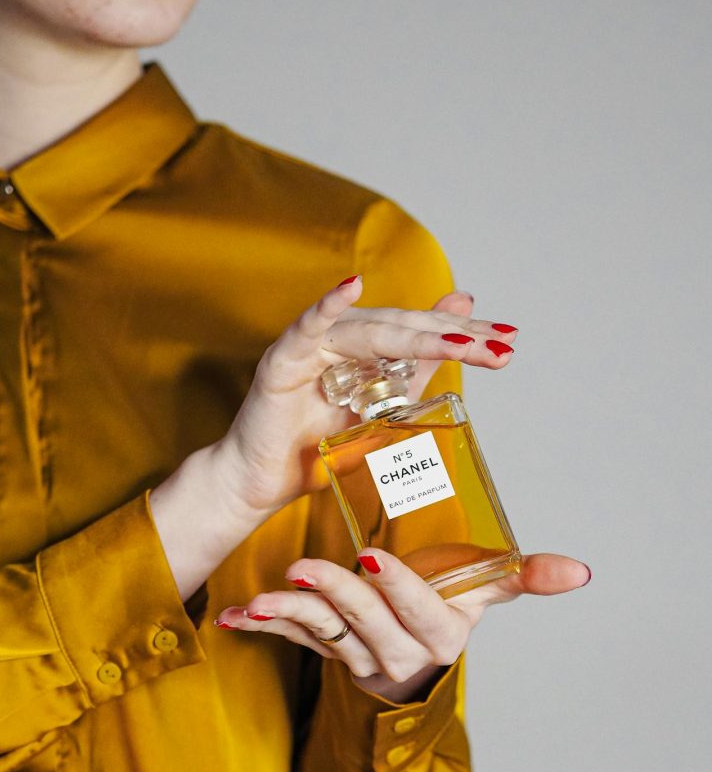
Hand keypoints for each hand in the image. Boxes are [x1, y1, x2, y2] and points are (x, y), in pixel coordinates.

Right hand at [151, 277, 516, 599]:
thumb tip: (453, 332)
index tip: (509, 343)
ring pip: (372, 331)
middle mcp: (342, 339)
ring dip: (417, 332)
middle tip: (500, 344)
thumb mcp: (379, 417)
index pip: (423, 335)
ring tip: (460, 340)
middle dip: (455, 336)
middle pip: (405, 329)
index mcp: (367, 351)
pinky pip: (307, 329)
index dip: (465, 337)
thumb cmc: (316, 450)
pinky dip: (327, 307)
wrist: (262, 483)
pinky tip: (351, 287)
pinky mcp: (282, 362)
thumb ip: (412, 375)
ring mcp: (312, 346)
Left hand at [214, 549, 591, 703]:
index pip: (421, 613)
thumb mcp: (485, 592)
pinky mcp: (328, 653)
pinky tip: (232, 616)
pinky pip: (296, 641)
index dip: (398, 589)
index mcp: (442, 635)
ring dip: (290, 617)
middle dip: (336, 596)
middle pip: (367, 625)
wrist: (415, 654)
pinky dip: (264, 627)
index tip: (372, 558)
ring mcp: (359, 658)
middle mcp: (400, 655)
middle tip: (305, 567)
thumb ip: (524, 578)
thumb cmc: (449, 609)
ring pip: (324, 636)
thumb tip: (584, 572)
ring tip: (258, 601)